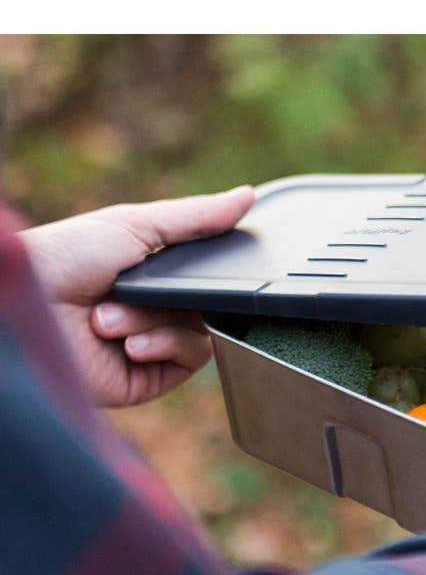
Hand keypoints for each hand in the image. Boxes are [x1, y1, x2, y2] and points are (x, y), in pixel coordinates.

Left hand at [21, 186, 255, 406]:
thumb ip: (195, 218)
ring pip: (201, 331)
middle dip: (176, 295)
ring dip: (156, 321)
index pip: (204, 273)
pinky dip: (164, 345)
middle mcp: (153, 310)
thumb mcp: (134, 224)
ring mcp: (151, 344)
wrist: (29, 308)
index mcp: (150, 274)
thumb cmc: (64, 257)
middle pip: (208, 303)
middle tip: (141, 288)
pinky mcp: (148, 378)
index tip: (217, 258)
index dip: (212, 267)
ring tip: (107, 319)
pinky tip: (127, 344)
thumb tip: (248, 196)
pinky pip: (189, 359)